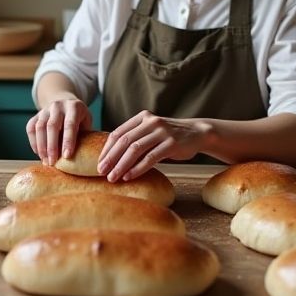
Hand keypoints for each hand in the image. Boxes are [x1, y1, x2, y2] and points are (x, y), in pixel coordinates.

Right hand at [25, 98, 92, 165]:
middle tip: (53, 162)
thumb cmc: (80, 120)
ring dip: (41, 146)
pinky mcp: (36, 115)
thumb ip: (83, 136)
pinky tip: (39, 153)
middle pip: (52, 126)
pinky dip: (33, 142)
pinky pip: (30, 128)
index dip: (68, 141)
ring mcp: (45, 109)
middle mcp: (58, 106)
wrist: (67, 105)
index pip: (70, 124)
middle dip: (52, 146)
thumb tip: (80, 157)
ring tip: (45, 160)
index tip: (66, 156)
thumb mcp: (86, 124)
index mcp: (74, 107)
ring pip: (39, 127)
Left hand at [97, 111, 211, 181]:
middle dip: (111, 158)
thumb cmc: (169, 137)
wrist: (197, 133)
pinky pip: (150, 157)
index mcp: (142, 117)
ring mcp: (162, 132)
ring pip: (135, 149)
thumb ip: (135, 138)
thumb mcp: (151, 131)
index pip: (118, 133)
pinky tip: (129, 177)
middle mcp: (151, 122)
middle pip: (124, 141)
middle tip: (101, 172)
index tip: (99, 164)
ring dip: (121, 165)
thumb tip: (111, 157)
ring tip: (113, 178)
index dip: (107, 149)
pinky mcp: (172, 143)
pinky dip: (138, 168)